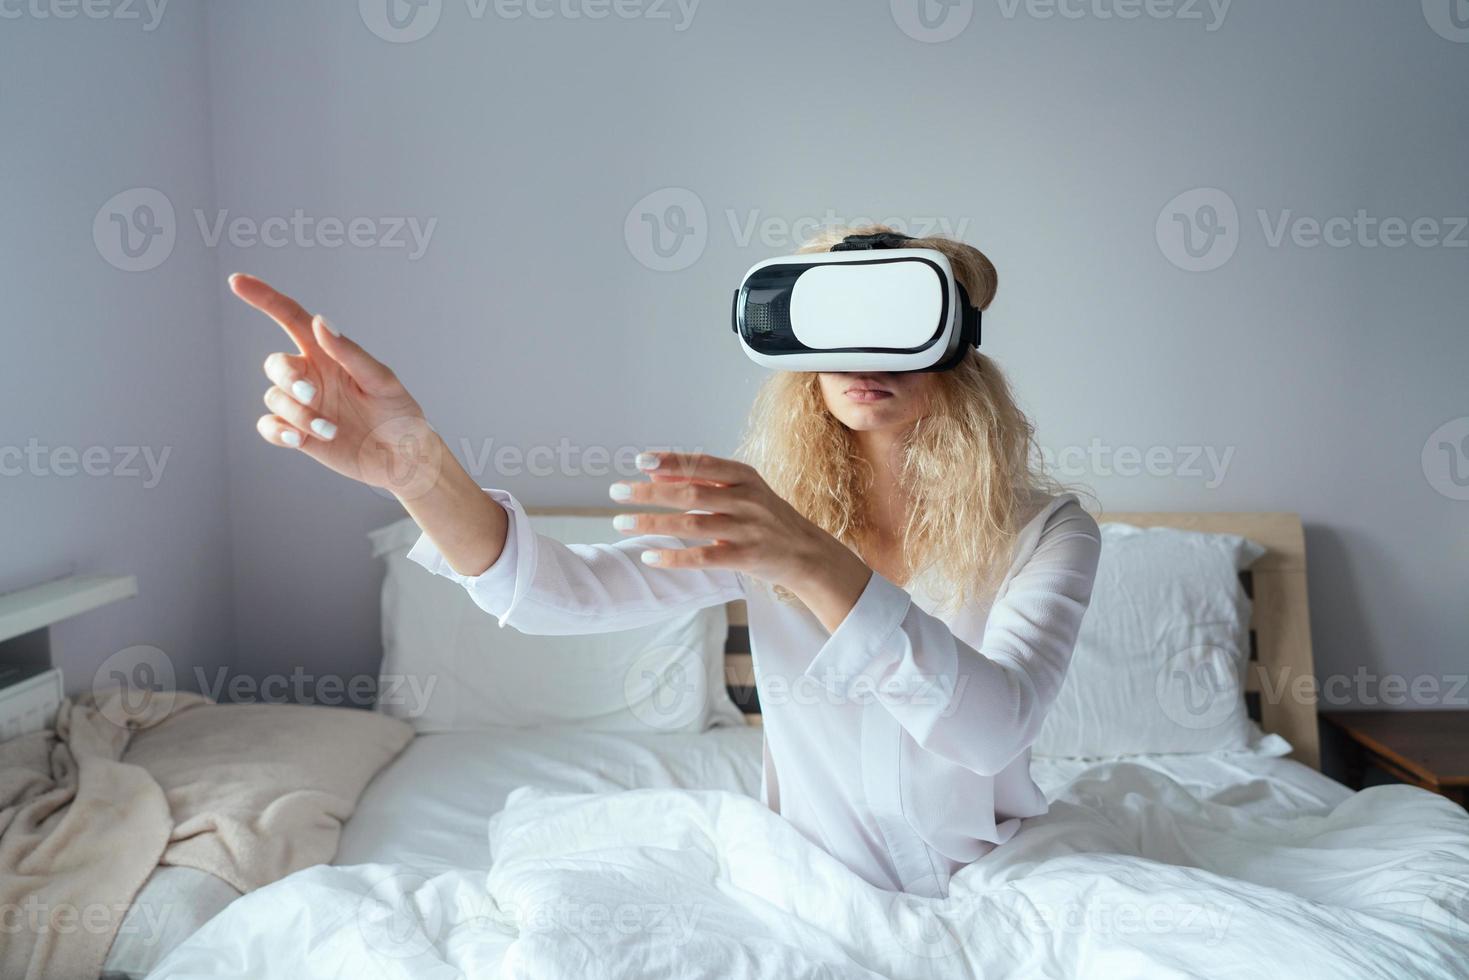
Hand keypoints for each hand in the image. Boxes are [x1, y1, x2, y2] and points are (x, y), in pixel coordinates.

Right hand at [231, 273, 443, 498]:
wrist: (404, 458)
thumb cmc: (399, 413)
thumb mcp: (382, 381)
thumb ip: (350, 353)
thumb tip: (319, 321)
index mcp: (328, 354)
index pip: (291, 318)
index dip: (264, 298)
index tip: (237, 281)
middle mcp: (311, 376)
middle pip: (275, 364)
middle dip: (287, 377)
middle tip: (311, 394)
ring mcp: (303, 405)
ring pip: (274, 398)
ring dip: (298, 413)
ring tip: (330, 430)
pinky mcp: (299, 434)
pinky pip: (269, 426)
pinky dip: (279, 431)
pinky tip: (300, 438)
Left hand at [609, 452, 872, 629]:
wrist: (808, 554)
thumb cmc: (766, 518)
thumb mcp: (741, 492)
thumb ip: (701, 481)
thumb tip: (654, 472)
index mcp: (744, 478)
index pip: (702, 464)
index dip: (670, 461)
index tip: (640, 460)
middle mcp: (746, 500)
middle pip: (691, 494)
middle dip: (650, 493)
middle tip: (616, 492)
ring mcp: (748, 530)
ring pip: (693, 525)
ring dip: (653, 523)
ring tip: (621, 523)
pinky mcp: (747, 558)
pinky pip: (705, 557)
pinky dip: (675, 556)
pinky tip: (650, 556)